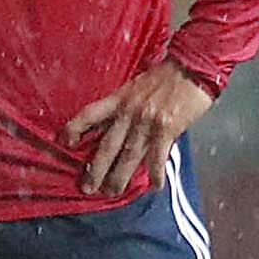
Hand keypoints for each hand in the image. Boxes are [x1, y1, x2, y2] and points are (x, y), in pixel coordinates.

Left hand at [63, 56, 213, 196]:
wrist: (193, 66)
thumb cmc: (166, 76)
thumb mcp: (136, 86)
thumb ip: (124, 105)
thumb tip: (113, 127)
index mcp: (118, 98)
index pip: (89, 114)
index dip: (75, 128)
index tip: (65, 143)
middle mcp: (128, 111)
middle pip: (107, 144)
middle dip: (95, 169)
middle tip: (87, 188)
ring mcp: (147, 121)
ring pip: (128, 155)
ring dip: (119, 177)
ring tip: (112, 192)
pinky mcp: (167, 128)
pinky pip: (158, 156)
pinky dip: (156, 173)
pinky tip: (154, 186)